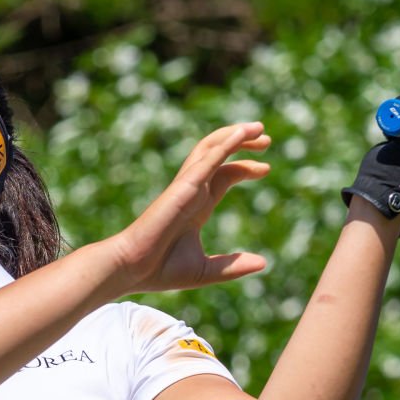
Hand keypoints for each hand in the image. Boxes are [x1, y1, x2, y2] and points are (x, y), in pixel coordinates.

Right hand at [101, 121, 271, 293]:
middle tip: (267, 139)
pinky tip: (241, 134)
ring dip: (235, 134)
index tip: (266, 169)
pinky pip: (207, 159)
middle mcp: (192, 190)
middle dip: (243, 143)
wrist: (132, 268)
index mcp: (196, 205)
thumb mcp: (206, 270)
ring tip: (258, 129)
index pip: (225, 175)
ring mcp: (186, 186)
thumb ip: (233, 266)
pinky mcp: (183, 187)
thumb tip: (264, 263)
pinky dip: (225, 144)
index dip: (245, 168)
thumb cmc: (160, 270)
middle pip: (219, 154)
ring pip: (211, 147)